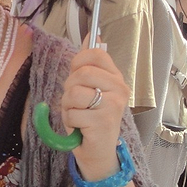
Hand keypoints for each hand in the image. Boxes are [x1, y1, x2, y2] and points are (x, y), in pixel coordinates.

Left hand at [61, 40, 129, 178]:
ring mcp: (113, 105)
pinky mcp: (103, 121)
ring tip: (78, 115)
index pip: (96, 53)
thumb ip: (89, 64)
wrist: (97, 151)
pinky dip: (70, 121)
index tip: (77, 76)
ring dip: (68, 106)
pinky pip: (72, 112)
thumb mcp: (90, 88)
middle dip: (69, 88)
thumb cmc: (90, 118)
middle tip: (76, 102)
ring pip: (74, 93)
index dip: (79, 62)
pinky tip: (80, 127)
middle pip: (81, 73)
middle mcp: (119, 89)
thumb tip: (91, 34)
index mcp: (116, 77)